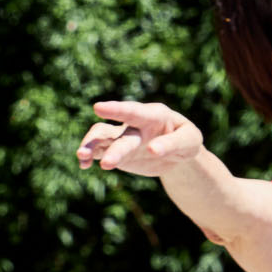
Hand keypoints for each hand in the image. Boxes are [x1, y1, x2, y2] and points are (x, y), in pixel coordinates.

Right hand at [75, 101, 207, 176]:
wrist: (177, 152)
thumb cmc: (186, 140)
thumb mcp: (189, 141)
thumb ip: (172, 144)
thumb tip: (152, 150)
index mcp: (154, 116)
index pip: (134, 112)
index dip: (116, 109)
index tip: (98, 107)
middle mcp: (134, 124)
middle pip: (118, 133)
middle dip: (113, 148)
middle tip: (107, 162)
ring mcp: (122, 137)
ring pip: (101, 139)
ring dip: (89, 146)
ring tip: (82, 158)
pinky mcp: (115, 151)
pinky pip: (98, 152)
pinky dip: (89, 157)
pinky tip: (84, 165)